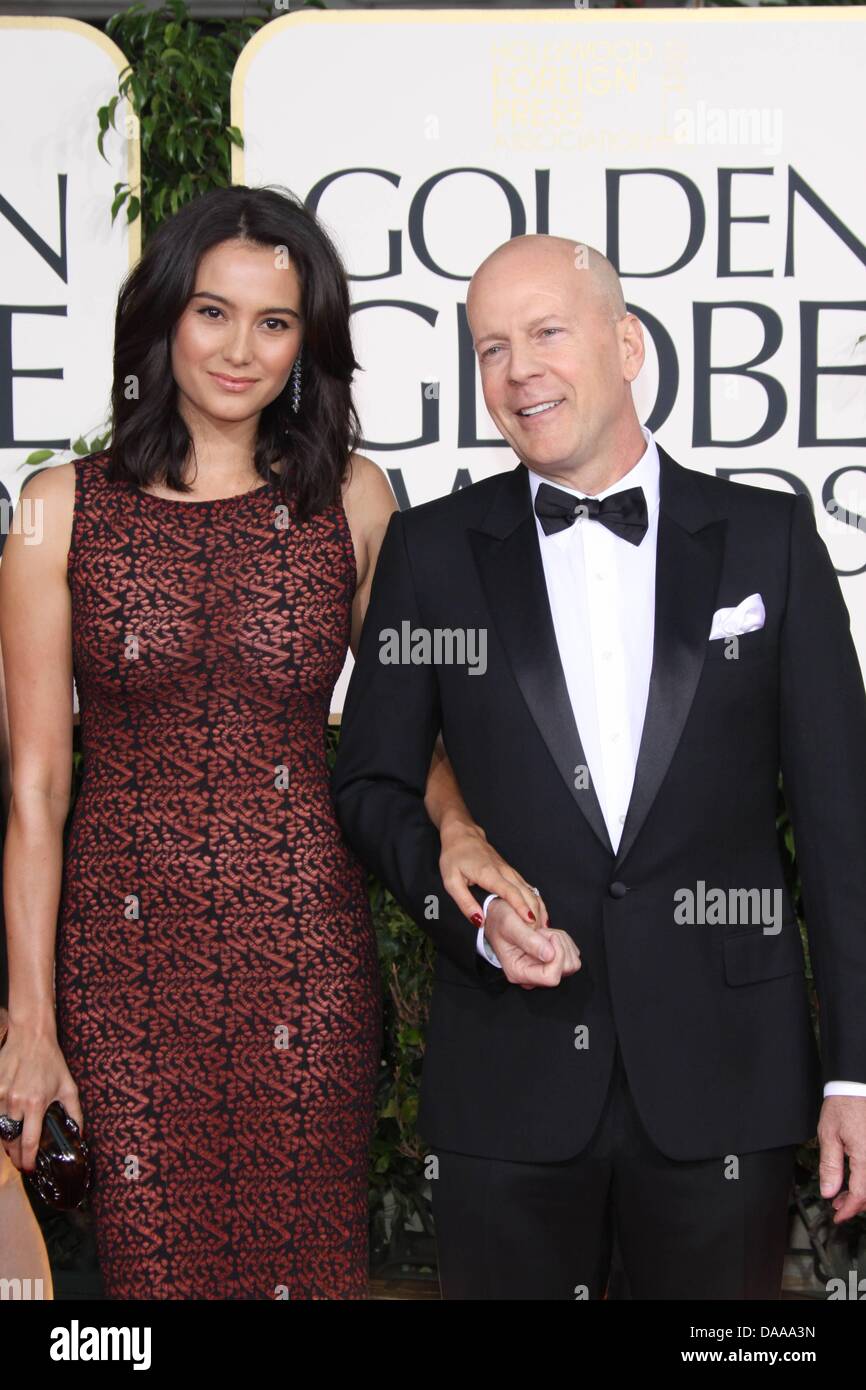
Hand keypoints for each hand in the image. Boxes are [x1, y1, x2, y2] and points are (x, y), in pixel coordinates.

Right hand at [0, 1011, 83, 1173]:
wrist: (31, 1038)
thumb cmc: (50, 1062)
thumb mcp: (68, 1086)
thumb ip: (74, 1112)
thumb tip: (79, 1134)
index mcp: (36, 1103)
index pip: (29, 1141)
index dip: (28, 1160)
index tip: (29, 1170)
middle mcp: (17, 1102)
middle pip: (11, 1140)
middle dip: (16, 1156)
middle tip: (21, 1162)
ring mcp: (2, 1096)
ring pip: (0, 1129)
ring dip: (7, 1141)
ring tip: (15, 1147)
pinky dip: (1, 1124)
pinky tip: (9, 1127)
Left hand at [438, 819, 549, 930]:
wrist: (462, 834)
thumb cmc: (455, 856)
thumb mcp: (451, 881)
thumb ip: (465, 902)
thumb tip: (479, 921)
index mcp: (489, 874)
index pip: (510, 892)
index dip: (521, 907)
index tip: (530, 920)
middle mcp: (503, 871)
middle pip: (525, 892)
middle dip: (534, 911)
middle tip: (538, 932)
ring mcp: (509, 870)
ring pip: (529, 889)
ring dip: (537, 906)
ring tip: (542, 926)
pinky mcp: (510, 871)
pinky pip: (526, 886)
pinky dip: (534, 899)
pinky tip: (540, 911)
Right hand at [484, 898, 580, 988]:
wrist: (497, 918)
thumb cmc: (499, 920)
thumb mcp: (509, 924)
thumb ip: (528, 940)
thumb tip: (550, 955)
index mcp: (519, 972)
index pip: (551, 978)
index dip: (557, 956)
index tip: (548, 936)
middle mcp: (532, 976)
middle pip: (566, 969)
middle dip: (560, 945)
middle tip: (542, 932)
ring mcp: (543, 970)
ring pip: (572, 962)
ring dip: (563, 942)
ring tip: (544, 933)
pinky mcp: (552, 962)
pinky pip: (572, 955)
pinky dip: (564, 941)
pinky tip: (549, 936)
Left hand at [817, 1095, 865, 1222]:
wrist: (858, 1085)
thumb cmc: (844, 1104)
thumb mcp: (828, 1134)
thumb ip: (830, 1166)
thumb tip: (829, 1191)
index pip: (861, 1195)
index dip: (849, 1210)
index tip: (838, 1216)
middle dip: (856, 1204)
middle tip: (838, 1204)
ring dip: (864, 1193)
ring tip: (845, 1192)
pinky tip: (858, 1179)